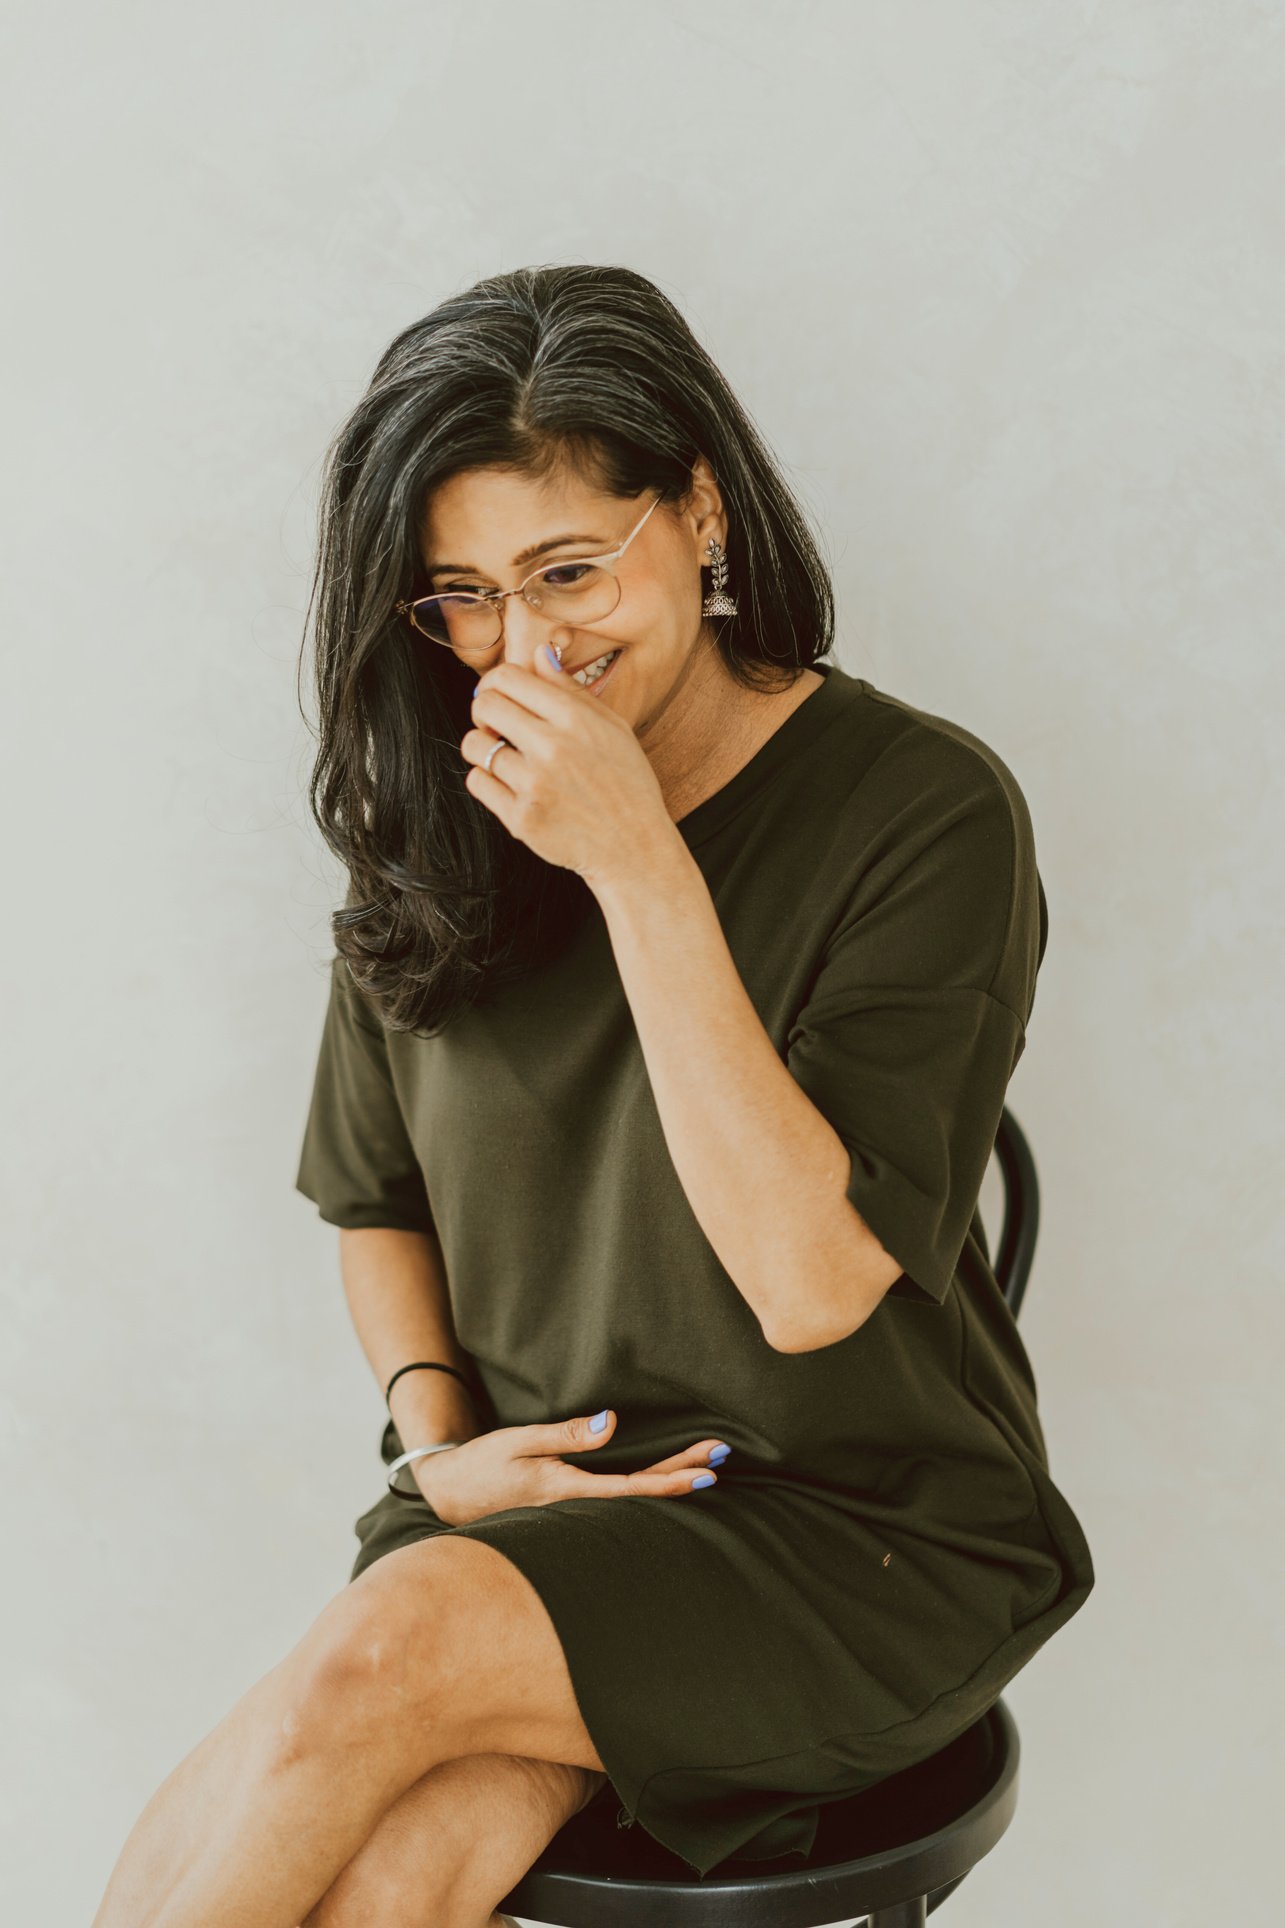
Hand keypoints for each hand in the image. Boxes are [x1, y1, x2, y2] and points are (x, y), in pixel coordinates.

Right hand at [412, 1407, 728, 1526]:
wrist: (449, 1494)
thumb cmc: (482, 1464)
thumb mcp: (520, 1440)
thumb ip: (567, 1434)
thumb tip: (613, 1422)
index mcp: (565, 1490)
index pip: (630, 1488)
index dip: (671, 1482)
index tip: (704, 1473)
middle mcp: (575, 1508)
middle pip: (640, 1493)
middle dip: (682, 1474)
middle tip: (721, 1457)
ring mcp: (572, 1512)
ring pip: (631, 1498)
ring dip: (668, 1479)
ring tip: (705, 1465)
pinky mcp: (568, 1507)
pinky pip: (615, 1499)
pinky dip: (646, 1487)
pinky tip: (664, 1480)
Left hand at [461, 646, 679, 893]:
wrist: (633, 847)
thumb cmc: (626, 784)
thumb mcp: (613, 728)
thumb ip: (571, 690)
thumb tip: (539, 653)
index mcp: (576, 719)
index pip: (509, 677)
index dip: (495, 681)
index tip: (500, 695)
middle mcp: (553, 747)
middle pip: (484, 704)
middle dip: (484, 710)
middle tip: (497, 725)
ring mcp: (534, 784)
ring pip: (474, 745)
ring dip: (483, 747)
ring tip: (505, 757)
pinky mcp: (520, 818)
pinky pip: (478, 782)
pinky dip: (488, 780)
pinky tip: (510, 785)